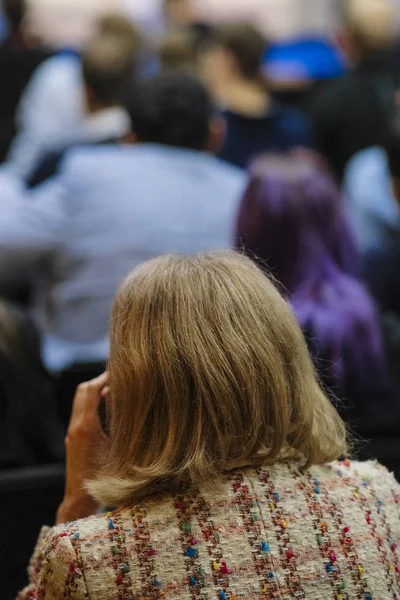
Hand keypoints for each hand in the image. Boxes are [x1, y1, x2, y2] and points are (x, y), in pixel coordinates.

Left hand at [56, 373, 108, 524]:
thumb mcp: (119, 450)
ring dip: (97, 392)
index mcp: (85, 426)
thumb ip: (123, 426)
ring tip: (118, 390)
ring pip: (82, 401)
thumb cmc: (103, 480)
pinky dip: (94, 404)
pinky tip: (111, 409)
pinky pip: (83, 412)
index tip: (120, 370)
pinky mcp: (74, 439)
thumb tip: (131, 404)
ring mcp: (72, 432)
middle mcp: (75, 426)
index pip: (90, 390)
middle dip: (100, 380)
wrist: (80, 501)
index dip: (104, 377)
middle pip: (83, 391)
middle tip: (119, 377)